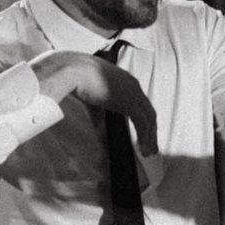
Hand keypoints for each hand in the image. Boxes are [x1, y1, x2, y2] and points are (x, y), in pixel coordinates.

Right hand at [33, 51, 158, 155]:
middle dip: (151, 131)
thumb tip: (98, 124)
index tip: (144, 133)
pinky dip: (144, 137)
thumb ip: (98, 110)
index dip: (144, 119)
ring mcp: (133, 93)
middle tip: (152, 147)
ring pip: (148, 119)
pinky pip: (142, 123)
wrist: (73, 70)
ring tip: (149, 153)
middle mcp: (133, 85)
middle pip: (148, 111)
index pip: (141, 103)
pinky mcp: (129, 102)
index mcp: (125, 80)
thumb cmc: (77, 78)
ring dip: (150, 137)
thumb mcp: (91, 95)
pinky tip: (142, 149)